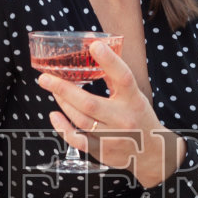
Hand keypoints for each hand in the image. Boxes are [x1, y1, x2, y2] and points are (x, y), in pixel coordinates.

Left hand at [36, 39, 186, 188]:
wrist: (152, 152)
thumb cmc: (139, 117)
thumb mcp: (134, 95)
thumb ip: (114, 77)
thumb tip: (95, 49)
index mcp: (134, 100)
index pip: (123, 78)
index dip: (110, 61)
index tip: (94, 45)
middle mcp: (123, 119)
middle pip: (90, 103)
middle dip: (64, 89)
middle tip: (45, 78)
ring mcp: (112, 137)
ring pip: (81, 120)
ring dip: (63, 103)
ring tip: (52, 89)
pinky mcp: (102, 151)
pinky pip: (78, 141)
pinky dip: (63, 128)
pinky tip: (54, 116)